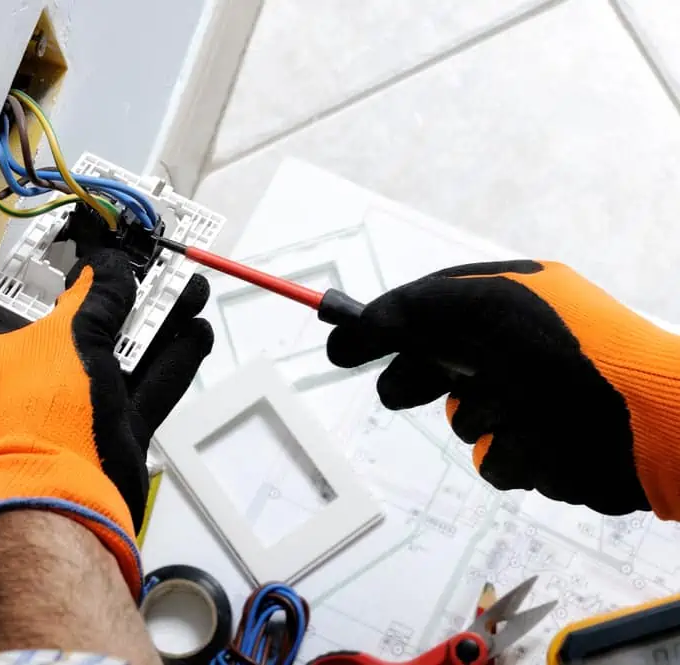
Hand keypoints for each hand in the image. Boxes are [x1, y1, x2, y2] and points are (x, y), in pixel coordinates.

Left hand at [0, 249, 212, 597]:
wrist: (67, 500)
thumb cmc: (45, 413)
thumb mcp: (69, 337)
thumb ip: (97, 295)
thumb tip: (112, 266)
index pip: (24, 288)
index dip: (58, 260)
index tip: (93, 241)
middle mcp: (35, 371)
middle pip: (86, 317)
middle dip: (129, 290)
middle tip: (159, 265)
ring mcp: (77, 400)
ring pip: (124, 350)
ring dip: (160, 321)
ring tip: (192, 291)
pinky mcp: (113, 425)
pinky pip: (148, 384)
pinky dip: (173, 361)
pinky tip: (197, 334)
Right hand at [327, 260, 679, 517]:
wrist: (644, 424)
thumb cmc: (568, 349)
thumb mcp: (481, 305)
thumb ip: (410, 308)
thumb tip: (355, 325)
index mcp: (506, 303)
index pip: (426, 310)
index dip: (381, 327)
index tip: (339, 348)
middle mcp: (513, 350)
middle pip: (434, 366)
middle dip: (415, 379)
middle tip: (399, 392)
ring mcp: (526, 401)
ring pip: (462, 418)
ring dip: (477, 416)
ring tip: (510, 409)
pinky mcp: (537, 450)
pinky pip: (493, 458)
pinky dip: (508, 451)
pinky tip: (536, 441)